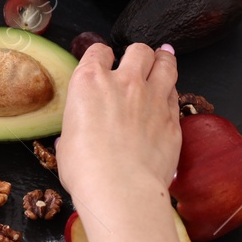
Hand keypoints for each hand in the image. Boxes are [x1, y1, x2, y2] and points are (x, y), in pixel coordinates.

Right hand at [56, 42, 180, 212]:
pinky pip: (175, 95)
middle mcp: (124, 82)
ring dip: (163, 60)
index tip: (103, 60)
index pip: (98, 52)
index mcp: (90, 82)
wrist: (121, 190)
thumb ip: (76, 129)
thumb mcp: (66, 144)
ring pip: (165, 64)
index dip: (101, 55)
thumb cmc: (87, 170)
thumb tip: (73, 137)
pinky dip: (171, 92)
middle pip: (138, 51)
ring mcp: (153, 98)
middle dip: (137, 53)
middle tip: (137, 58)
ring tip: (163, 58)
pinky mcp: (172, 118)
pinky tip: (169, 94)